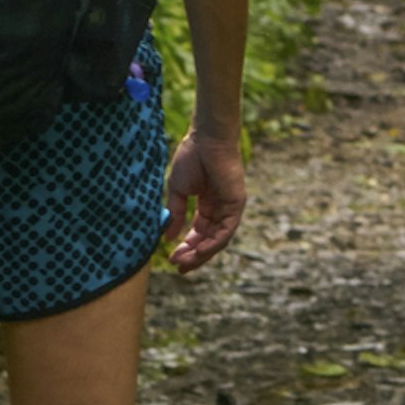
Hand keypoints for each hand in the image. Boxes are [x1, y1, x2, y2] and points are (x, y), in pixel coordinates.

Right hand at [162, 132, 246, 270]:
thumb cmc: (192, 158)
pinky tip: (199, 251)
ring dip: (202, 253)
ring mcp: (229, 207)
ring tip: (184, 262)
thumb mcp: (178, 191)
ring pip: (218, 239)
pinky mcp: (236, 204)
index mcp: (207, 205)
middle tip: (178, 266)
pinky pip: (226, 230)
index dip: (186, 247)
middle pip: (209, 240)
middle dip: (193, 254)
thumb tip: (167, 237)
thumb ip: (175, 213)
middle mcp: (220, 209)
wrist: (206, 139)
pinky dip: (213, 243)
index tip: (172, 258)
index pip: (199, 233)